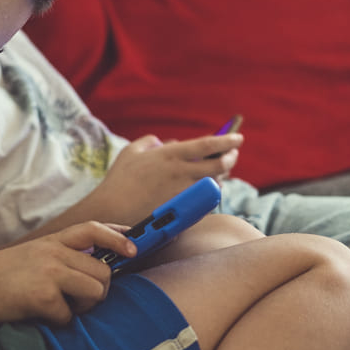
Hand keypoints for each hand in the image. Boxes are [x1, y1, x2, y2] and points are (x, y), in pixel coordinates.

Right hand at [0, 221, 132, 326]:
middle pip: (103, 271)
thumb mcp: (33, 254)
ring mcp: (49, 273)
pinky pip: (69, 316)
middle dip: (99, 289)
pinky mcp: (43, 296)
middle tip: (79, 300)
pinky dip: (58, 321)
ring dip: (84, 306)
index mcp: (52, 241)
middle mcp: (54, 253)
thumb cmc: (1, 277)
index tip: (134, 248)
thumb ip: (61, 256)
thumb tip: (97, 269)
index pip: (93, 230)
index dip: (118, 237)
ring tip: (62, 307)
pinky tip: (41, 315)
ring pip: (95, 291)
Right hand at [91, 132, 242, 223]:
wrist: (111, 212)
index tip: (238, 138)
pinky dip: (206, 194)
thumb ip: (150, 142)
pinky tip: (203, 190)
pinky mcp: (182, 211)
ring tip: (218, 171)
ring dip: (219, 177)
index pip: (207, 145)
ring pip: (213, 184)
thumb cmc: (119, 181)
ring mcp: (184, 193)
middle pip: (219, 166)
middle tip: (233, 155)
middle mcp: (181, 173)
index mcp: (170, 155)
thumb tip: (165, 141)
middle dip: (231, 159)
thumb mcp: (131, 153)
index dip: (226, 141)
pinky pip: (203, 201)